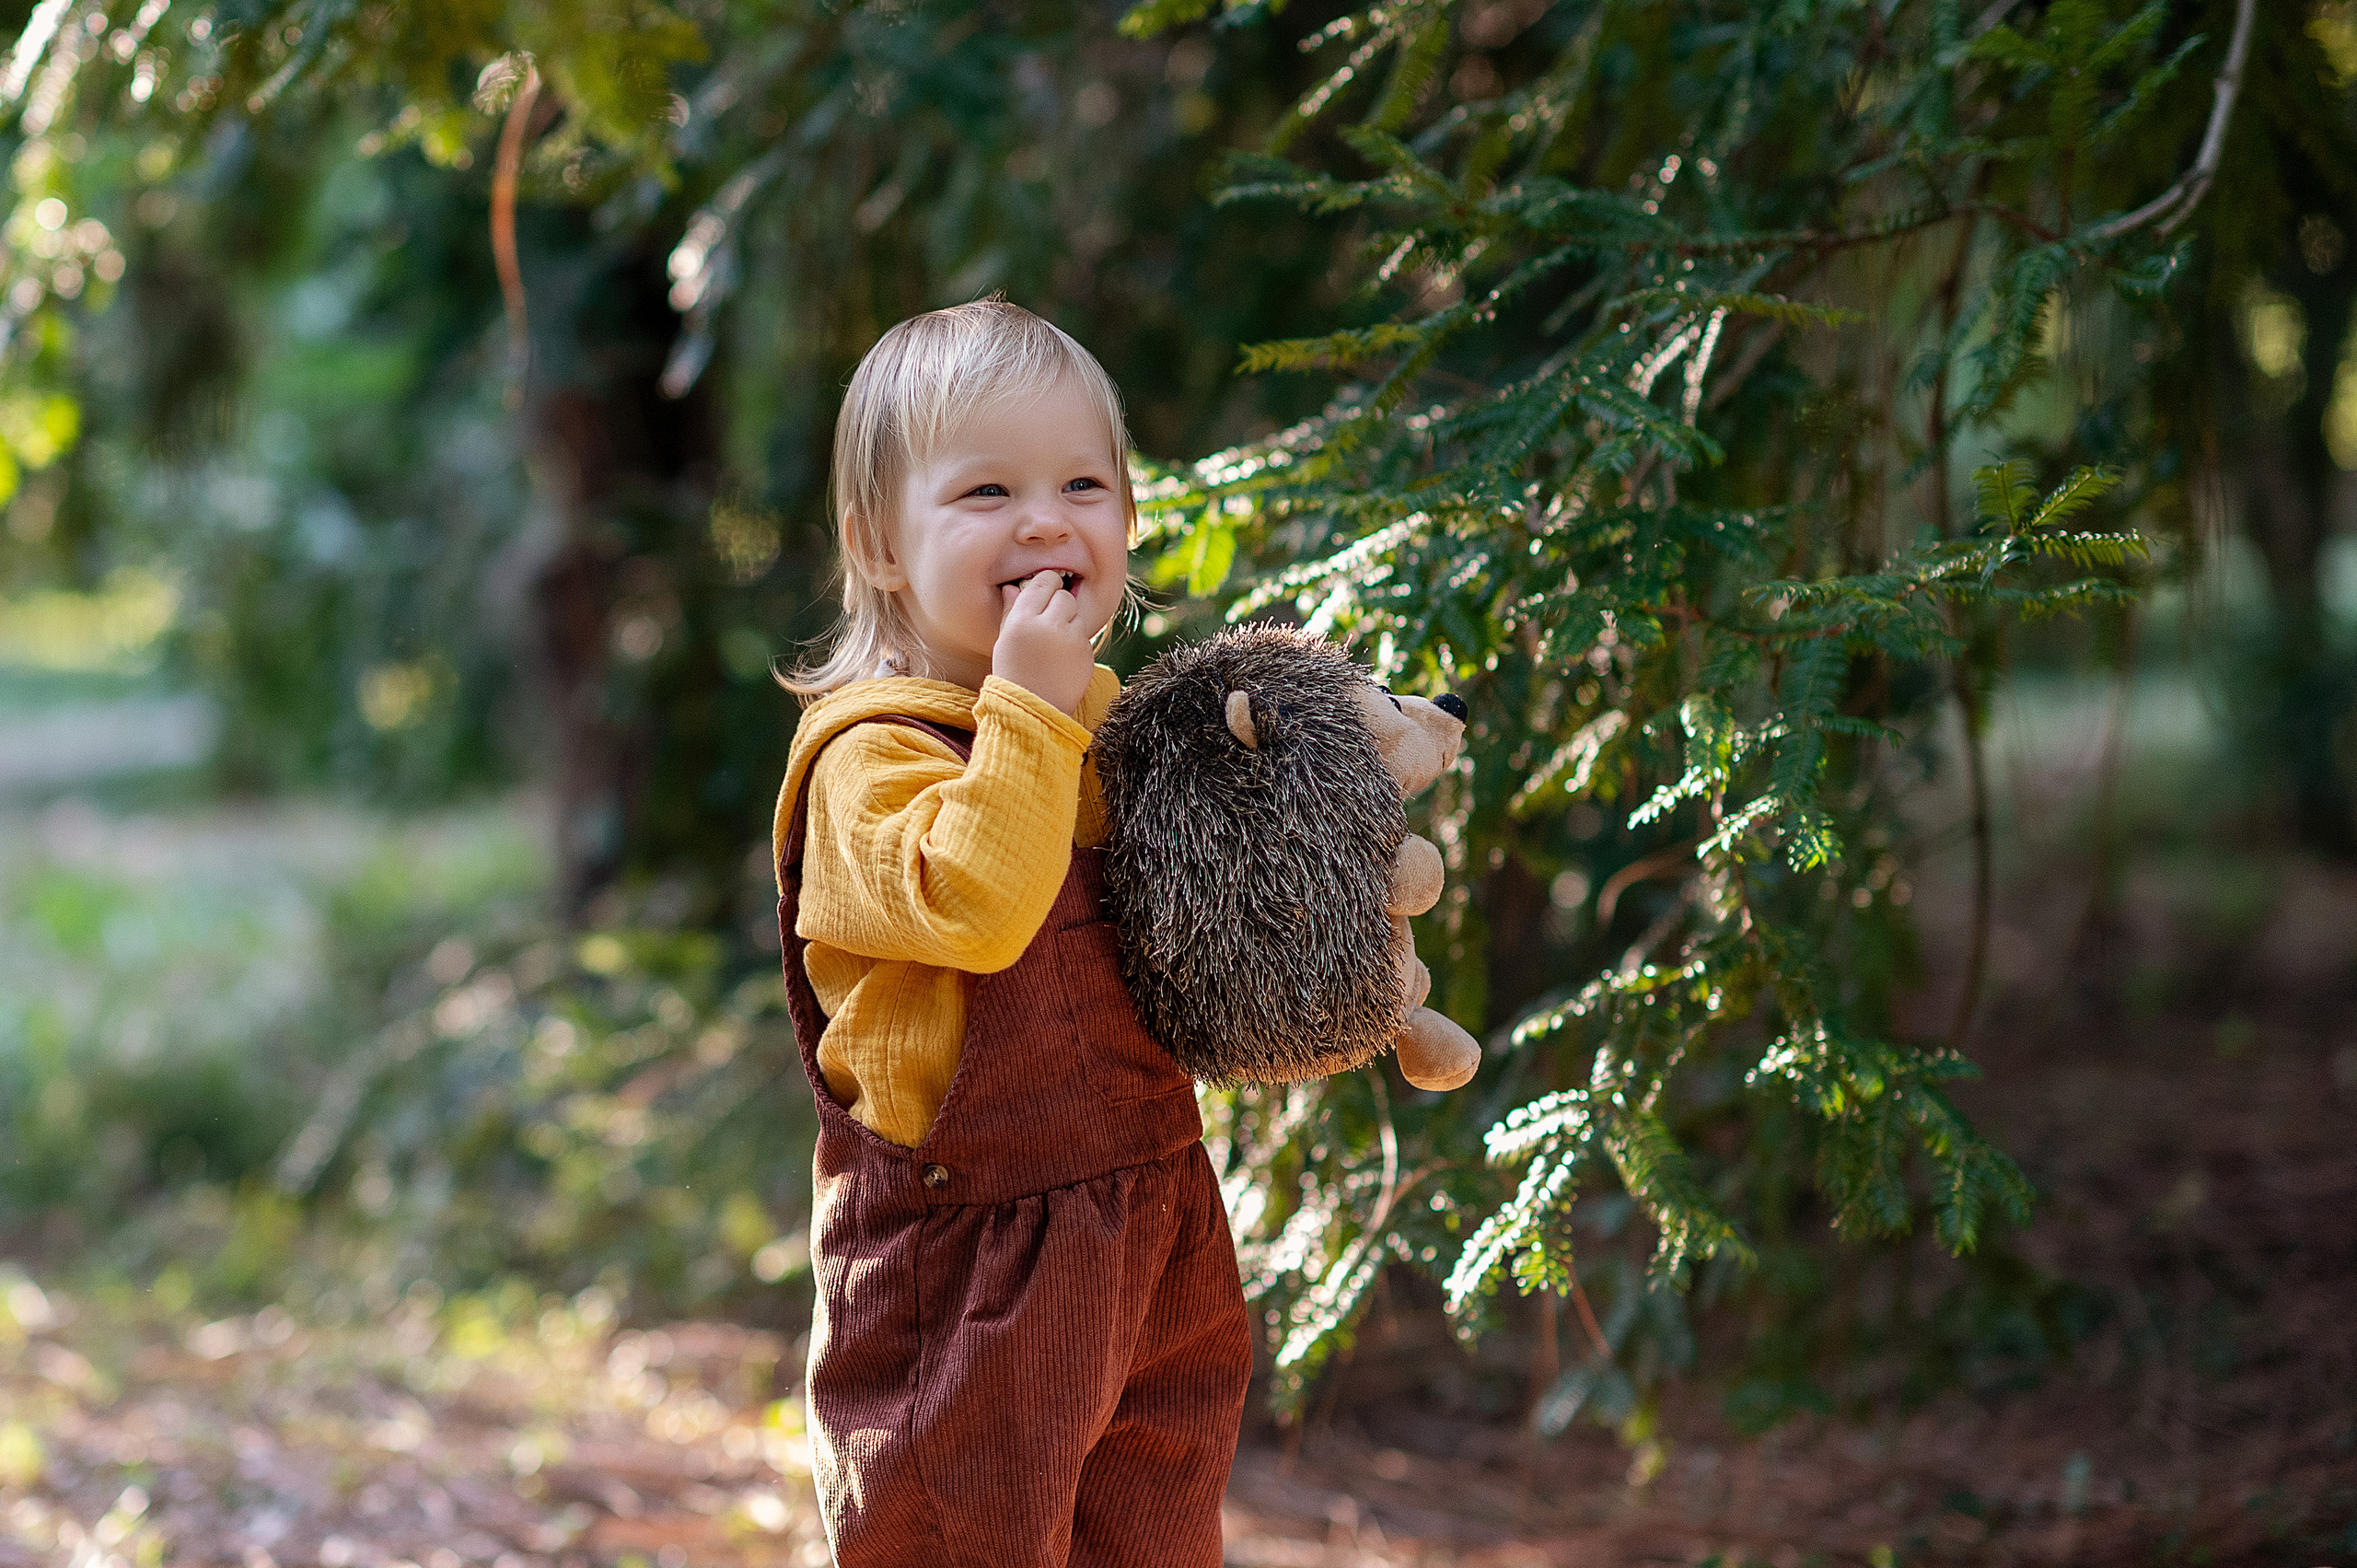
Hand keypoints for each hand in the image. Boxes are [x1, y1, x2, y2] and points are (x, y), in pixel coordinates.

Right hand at [992, 569, 1094, 714]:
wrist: (1032, 711)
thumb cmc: (1013, 674)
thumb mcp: (1004, 642)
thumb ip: (1010, 611)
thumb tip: (1012, 588)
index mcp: (1022, 621)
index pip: (1043, 583)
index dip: (1047, 583)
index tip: (1046, 588)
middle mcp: (1049, 627)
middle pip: (1064, 596)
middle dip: (1058, 603)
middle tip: (1049, 619)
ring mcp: (1072, 641)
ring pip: (1077, 615)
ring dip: (1068, 622)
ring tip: (1054, 642)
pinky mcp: (1087, 654)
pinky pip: (1083, 636)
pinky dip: (1075, 641)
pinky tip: (1061, 658)